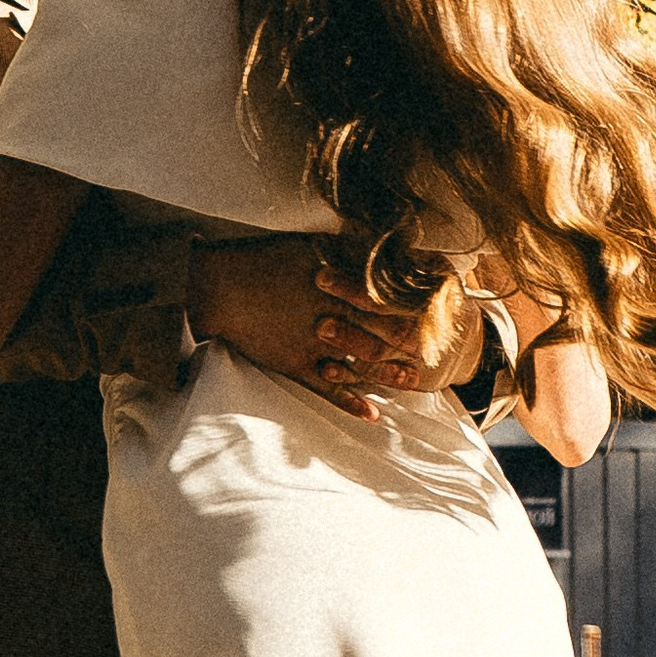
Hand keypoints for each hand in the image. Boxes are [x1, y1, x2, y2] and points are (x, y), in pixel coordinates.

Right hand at [190, 238, 455, 418]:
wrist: (218, 288)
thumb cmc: (261, 260)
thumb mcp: (307, 245)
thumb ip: (344, 248)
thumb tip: (377, 242)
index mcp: (335, 285)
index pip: (384, 298)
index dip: (411, 306)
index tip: (435, 311)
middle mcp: (330, 316)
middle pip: (380, 332)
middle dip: (410, 342)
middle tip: (437, 349)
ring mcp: (314, 345)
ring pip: (360, 364)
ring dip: (389, 374)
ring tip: (414, 382)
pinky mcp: (295, 365)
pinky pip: (327, 390)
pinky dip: (350, 403)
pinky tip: (372, 414)